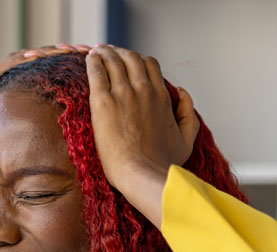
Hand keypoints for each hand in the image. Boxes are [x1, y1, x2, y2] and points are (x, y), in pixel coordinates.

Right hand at [0, 44, 90, 181]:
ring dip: (41, 53)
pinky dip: (17, 63)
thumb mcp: (13, 153)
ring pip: (17, 62)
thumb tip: (65, 152)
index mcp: (10, 103)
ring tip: (63, 49)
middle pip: (30, 63)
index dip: (60, 67)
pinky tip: (35, 57)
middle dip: (56, 55)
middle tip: (80, 50)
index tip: (83, 64)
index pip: (38, 76)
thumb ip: (32, 144)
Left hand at [85, 46, 198, 198]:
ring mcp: (123, 93)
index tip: (128, 63)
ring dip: (105, 53)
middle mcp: (144, 89)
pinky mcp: (103, 102)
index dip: (138, 61)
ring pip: (113, 60)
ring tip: (97, 52)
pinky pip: (96, 71)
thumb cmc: (162, 164)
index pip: (150, 65)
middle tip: (110, 53)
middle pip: (131, 58)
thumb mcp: (186, 140)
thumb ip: (187, 114)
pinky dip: (93, 61)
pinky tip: (89, 58)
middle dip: (120, 53)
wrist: (142, 175)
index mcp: (162, 96)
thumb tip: (182, 92)